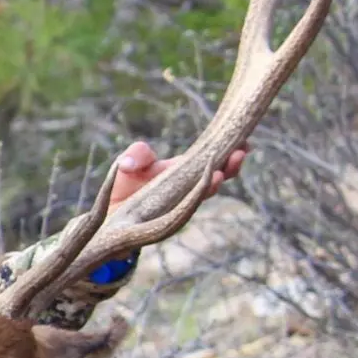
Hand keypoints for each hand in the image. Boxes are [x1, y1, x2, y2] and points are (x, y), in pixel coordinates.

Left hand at [106, 139, 246, 210]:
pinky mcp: (169, 219)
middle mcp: (188, 186)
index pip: (212, 157)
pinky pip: (186, 211)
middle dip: (231, 165)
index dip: (228, 148)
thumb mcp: (127, 164)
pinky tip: (204, 187)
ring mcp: (181, 203)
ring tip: (222, 173)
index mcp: (183, 169)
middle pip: (218, 175)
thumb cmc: (125, 187)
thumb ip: (136, 155)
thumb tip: (129, 163)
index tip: (244, 139)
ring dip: (215, 183)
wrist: (113, 217)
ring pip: (205, 193)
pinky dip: (195, 199)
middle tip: (241, 152)